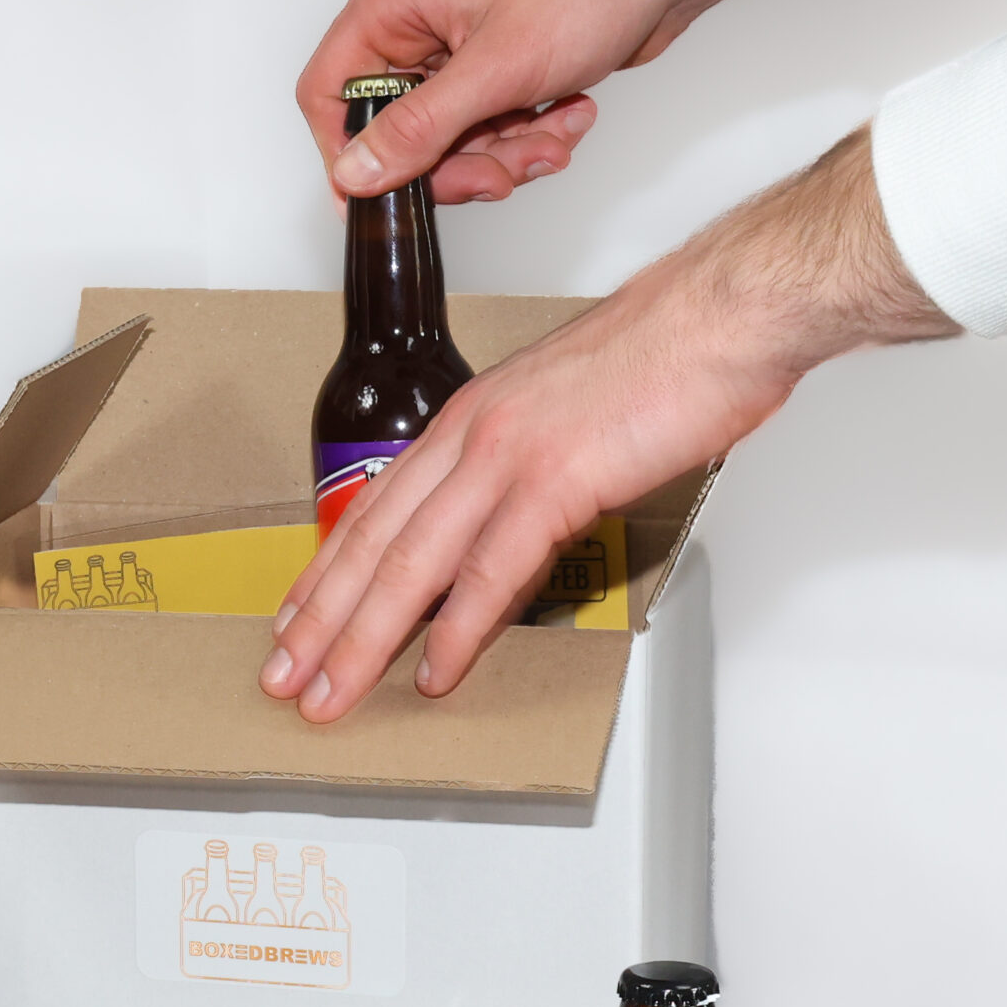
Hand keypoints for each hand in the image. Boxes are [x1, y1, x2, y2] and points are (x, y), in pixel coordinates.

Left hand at [262, 128, 954, 716]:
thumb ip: (525, 467)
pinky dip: (458, 629)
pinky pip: (492, 571)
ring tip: (331, 694)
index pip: (374, 510)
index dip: (326, 573)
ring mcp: (507, 456)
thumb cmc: (663, 357)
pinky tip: (434, 670)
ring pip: (412, 565)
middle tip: (283, 678)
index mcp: (467, 417)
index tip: (296, 619)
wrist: (723, 312)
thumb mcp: (565, 411)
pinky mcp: (556, 478)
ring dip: (364, 641)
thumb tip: (512, 522)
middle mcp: (470, 435)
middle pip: (372, 545)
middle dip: (320, 623)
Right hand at [299, 0, 866, 202]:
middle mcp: (415, 18)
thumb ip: (416, 130)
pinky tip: (566, 115)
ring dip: (502, 152)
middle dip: (455, 161)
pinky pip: (487, 122)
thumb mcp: (493, 71)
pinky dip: (526, 133)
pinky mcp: (496, 58)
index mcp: (392, 1)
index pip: (330, 94)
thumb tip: (355, 172)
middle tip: (498, 174)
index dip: (351, 155)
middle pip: (397, 126)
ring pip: (448, 135)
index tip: (389, 196)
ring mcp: (456, 39)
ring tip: (550, 137)